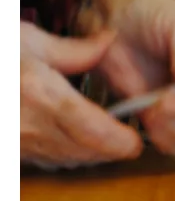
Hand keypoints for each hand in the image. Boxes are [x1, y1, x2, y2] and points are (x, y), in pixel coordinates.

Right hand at [20, 22, 142, 168]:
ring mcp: (17, 143)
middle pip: (80, 150)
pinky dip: (65, 157)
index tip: (137, 141)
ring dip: (90, 156)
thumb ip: (74, 49)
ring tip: (109, 144)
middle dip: (110, 151)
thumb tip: (109, 42)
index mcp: (39, 91)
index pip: (88, 126)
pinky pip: (44, 161)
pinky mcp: (11, 152)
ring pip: (64, 160)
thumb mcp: (29, 38)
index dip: (116, 139)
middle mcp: (28, 123)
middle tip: (131, 143)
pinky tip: (74, 145)